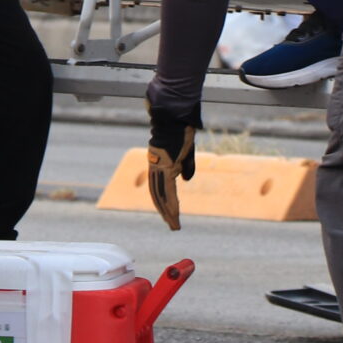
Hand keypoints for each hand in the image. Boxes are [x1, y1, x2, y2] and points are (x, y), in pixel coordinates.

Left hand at [145, 105, 200, 232]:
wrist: (175, 116)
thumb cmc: (181, 131)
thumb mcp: (186, 151)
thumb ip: (185, 166)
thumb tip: (185, 180)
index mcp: (159, 165)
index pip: (160, 188)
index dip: (164, 202)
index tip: (169, 215)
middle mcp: (156, 168)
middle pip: (158, 195)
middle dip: (165, 212)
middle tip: (172, 226)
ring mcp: (158, 168)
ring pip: (161, 196)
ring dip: (168, 212)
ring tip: (174, 225)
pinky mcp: (164, 166)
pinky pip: (166, 189)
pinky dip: (170, 203)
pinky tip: (174, 213)